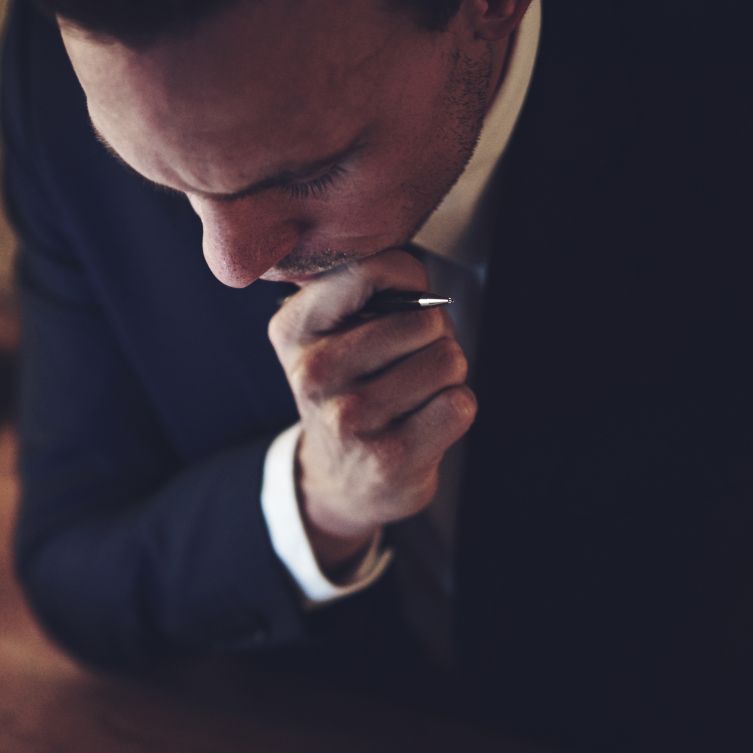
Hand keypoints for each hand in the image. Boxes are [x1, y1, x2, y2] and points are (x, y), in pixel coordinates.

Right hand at [267, 249, 476, 574]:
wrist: (340, 481)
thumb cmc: (349, 393)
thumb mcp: (329, 335)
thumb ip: (362, 292)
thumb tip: (423, 289)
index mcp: (294, 330)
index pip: (368, 270)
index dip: (409, 277)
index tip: (408, 299)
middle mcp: (315, 373)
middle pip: (425, 319)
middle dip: (434, 337)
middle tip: (410, 362)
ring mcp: (351, 418)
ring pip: (448, 359)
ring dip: (446, 376)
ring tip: (415, 394)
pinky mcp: (390, 457)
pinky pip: (459, 403)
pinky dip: (455, 409)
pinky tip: (424, 422)